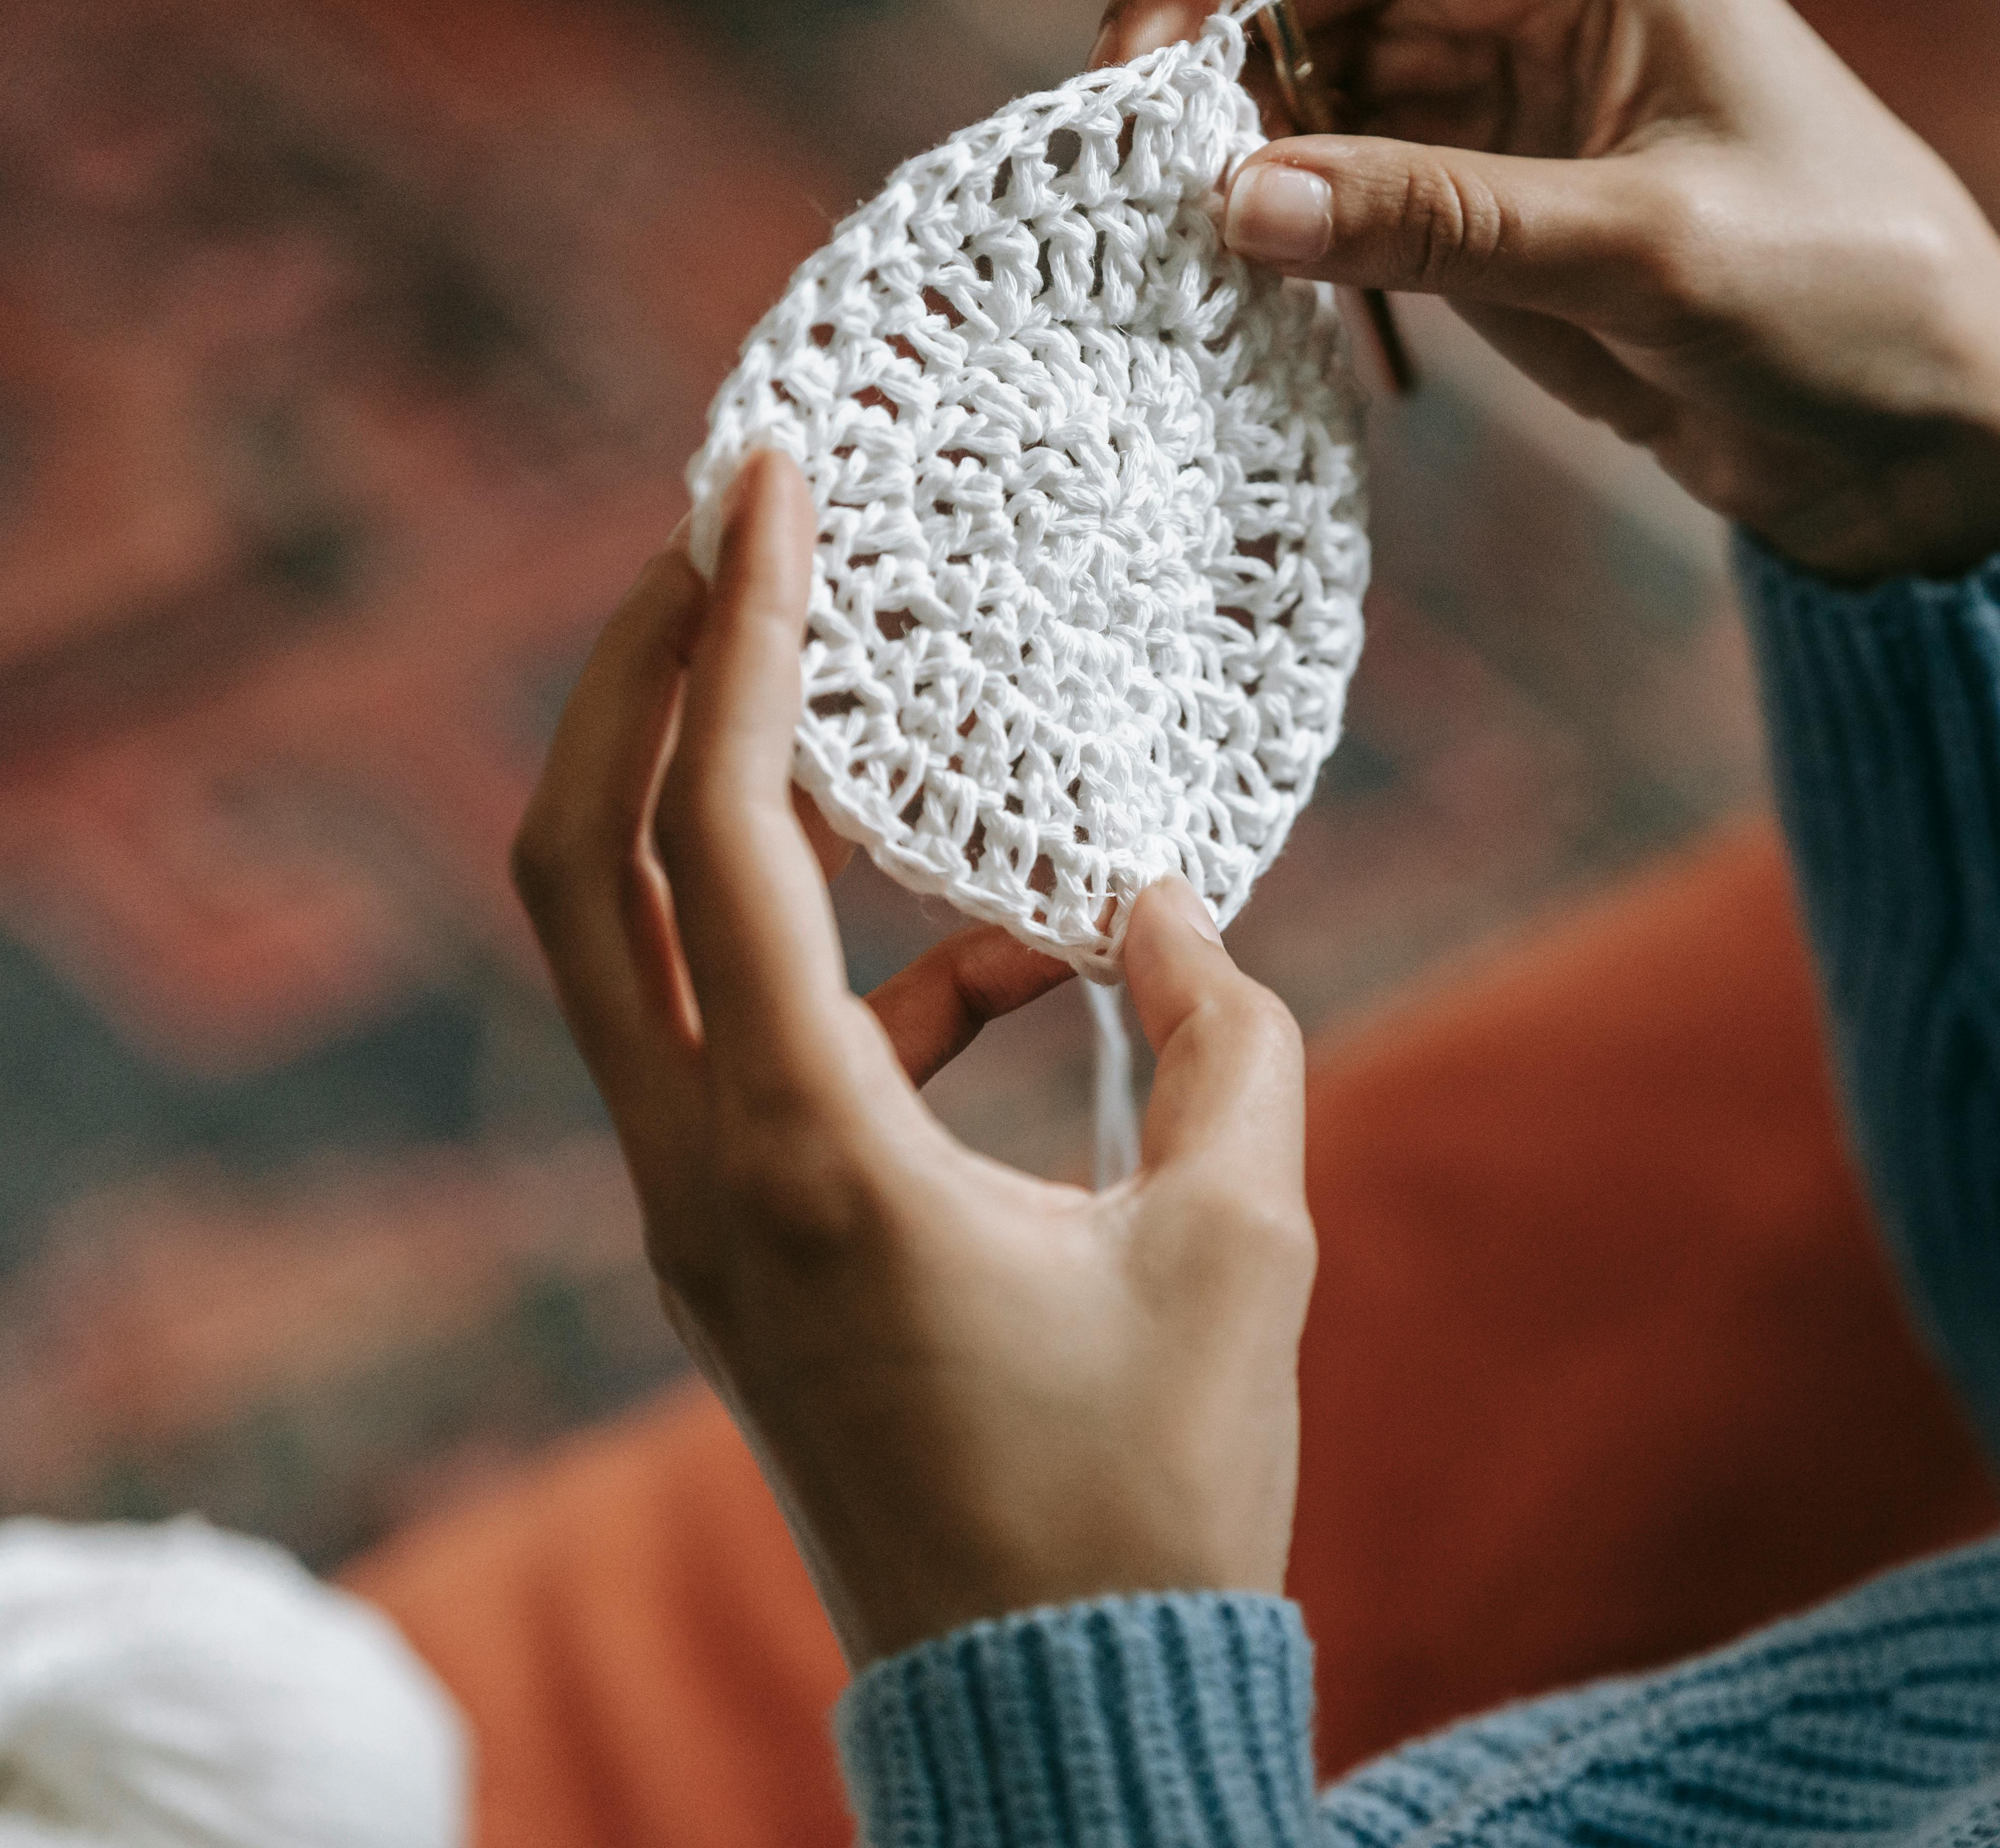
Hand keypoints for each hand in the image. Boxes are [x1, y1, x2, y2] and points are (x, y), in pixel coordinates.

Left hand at [509, 453, 1314, 1665]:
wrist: (1055, 1697)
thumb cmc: (1147, 1491)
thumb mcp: (1237, 1242)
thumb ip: (1227, 1039)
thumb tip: (1167, 907)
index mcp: (809, 1158)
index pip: (718, 834)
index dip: (733, 634)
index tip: (761, 482)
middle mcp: (707, 1179)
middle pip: (582, 868)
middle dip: (639, 677)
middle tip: (725, 537)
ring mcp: (706, 1221)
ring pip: (646, 952)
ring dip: (740, 813)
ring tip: (892, 739)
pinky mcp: (746, 1251)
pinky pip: (754, 1046)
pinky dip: (857, 964)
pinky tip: (1015, 969)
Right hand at [1096, 0, 1999, 582]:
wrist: (1916, 428)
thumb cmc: (1843, 287)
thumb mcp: (1648, 248)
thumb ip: (1441, 218)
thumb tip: (1234, 197)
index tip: (1154, 47)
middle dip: (1200, 47)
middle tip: (1135, 165)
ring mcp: (1480, 99)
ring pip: (1291, 80)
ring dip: (1222, 143)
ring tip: (1169, 232)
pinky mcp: (1467, 206)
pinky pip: (1327, 184)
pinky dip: (1270, 222)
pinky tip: (1234, 274)